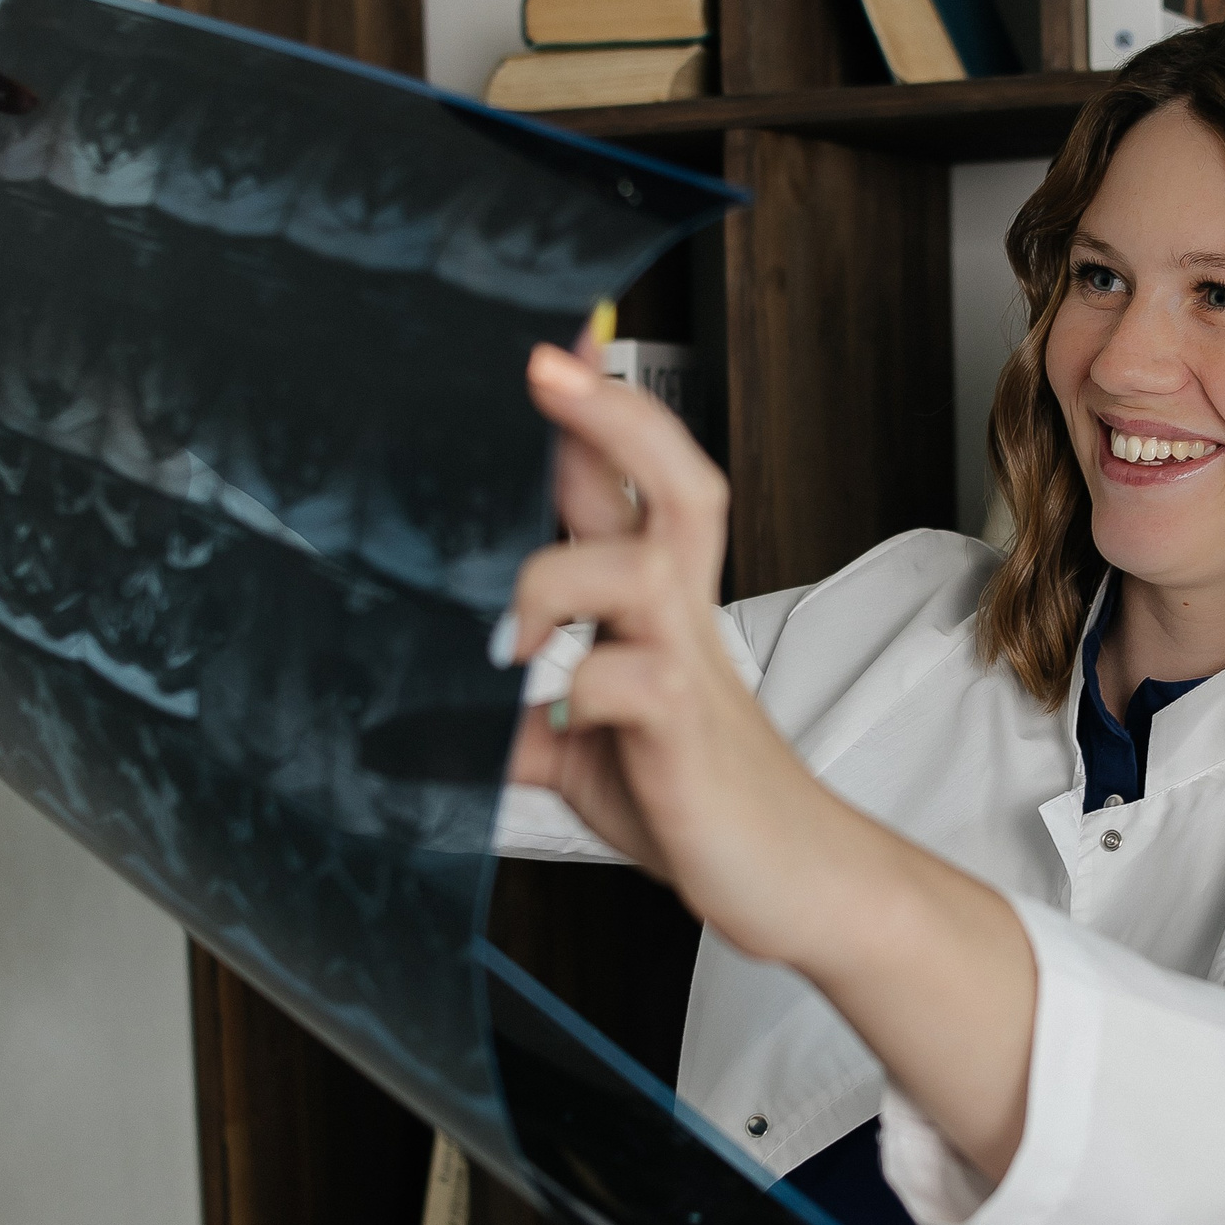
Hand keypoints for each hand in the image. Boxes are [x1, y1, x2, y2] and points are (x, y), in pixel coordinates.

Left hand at [503, 338, 824, 950]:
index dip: (590, 410)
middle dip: (614, 418)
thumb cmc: (694, 802)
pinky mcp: (683, 726)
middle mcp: (677, 613)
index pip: (628, 481)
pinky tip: (543, 722)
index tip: (548, 345)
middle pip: (676, 481)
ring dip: (554, 577)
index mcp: (653, 603)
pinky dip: (568, 692)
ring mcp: (687, 664)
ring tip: (504, 637)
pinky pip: (623, 681)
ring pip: (638, 565)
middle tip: (549, 366)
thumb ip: (518, 721)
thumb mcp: (582, 753)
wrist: (793, 879)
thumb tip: (431, 721)